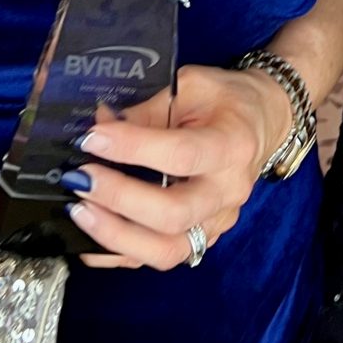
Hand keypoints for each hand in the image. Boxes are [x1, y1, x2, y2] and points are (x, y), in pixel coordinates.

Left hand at [63, 63, 292, 270]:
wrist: (263, 121)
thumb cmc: (226, 99)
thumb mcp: (191, 85)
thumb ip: (147, 108)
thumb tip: (99, 126)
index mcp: (231, 145)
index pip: (180, 154)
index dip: (132, 148)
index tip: (93, 138)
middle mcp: (228, 191)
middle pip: (173, 214)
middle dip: (119, 199)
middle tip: (81, 179)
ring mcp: (217, 222)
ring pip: (166, 251)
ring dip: (116, 236)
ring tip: (80, 212)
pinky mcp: (204, 238)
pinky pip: (160, 258)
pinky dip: (121, 255)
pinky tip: (89, 241)